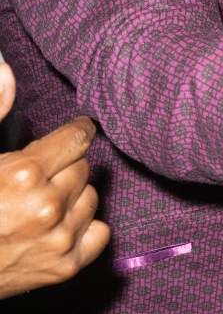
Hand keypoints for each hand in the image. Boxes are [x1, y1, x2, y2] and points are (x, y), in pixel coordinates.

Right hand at [0, 64, 109, 298]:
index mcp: (26, 173)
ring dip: (74, 198)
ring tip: (43, 205)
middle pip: (83, 167)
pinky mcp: (66, 268)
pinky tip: (58, 228)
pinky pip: (100, 232)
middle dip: (64, 169)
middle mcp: (48, 206)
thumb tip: (5, 69)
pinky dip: (85, 229)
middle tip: (39, 180)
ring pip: (92, 198)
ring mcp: (59, 239)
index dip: (76, 132)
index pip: (77, 137)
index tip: (77, 131)